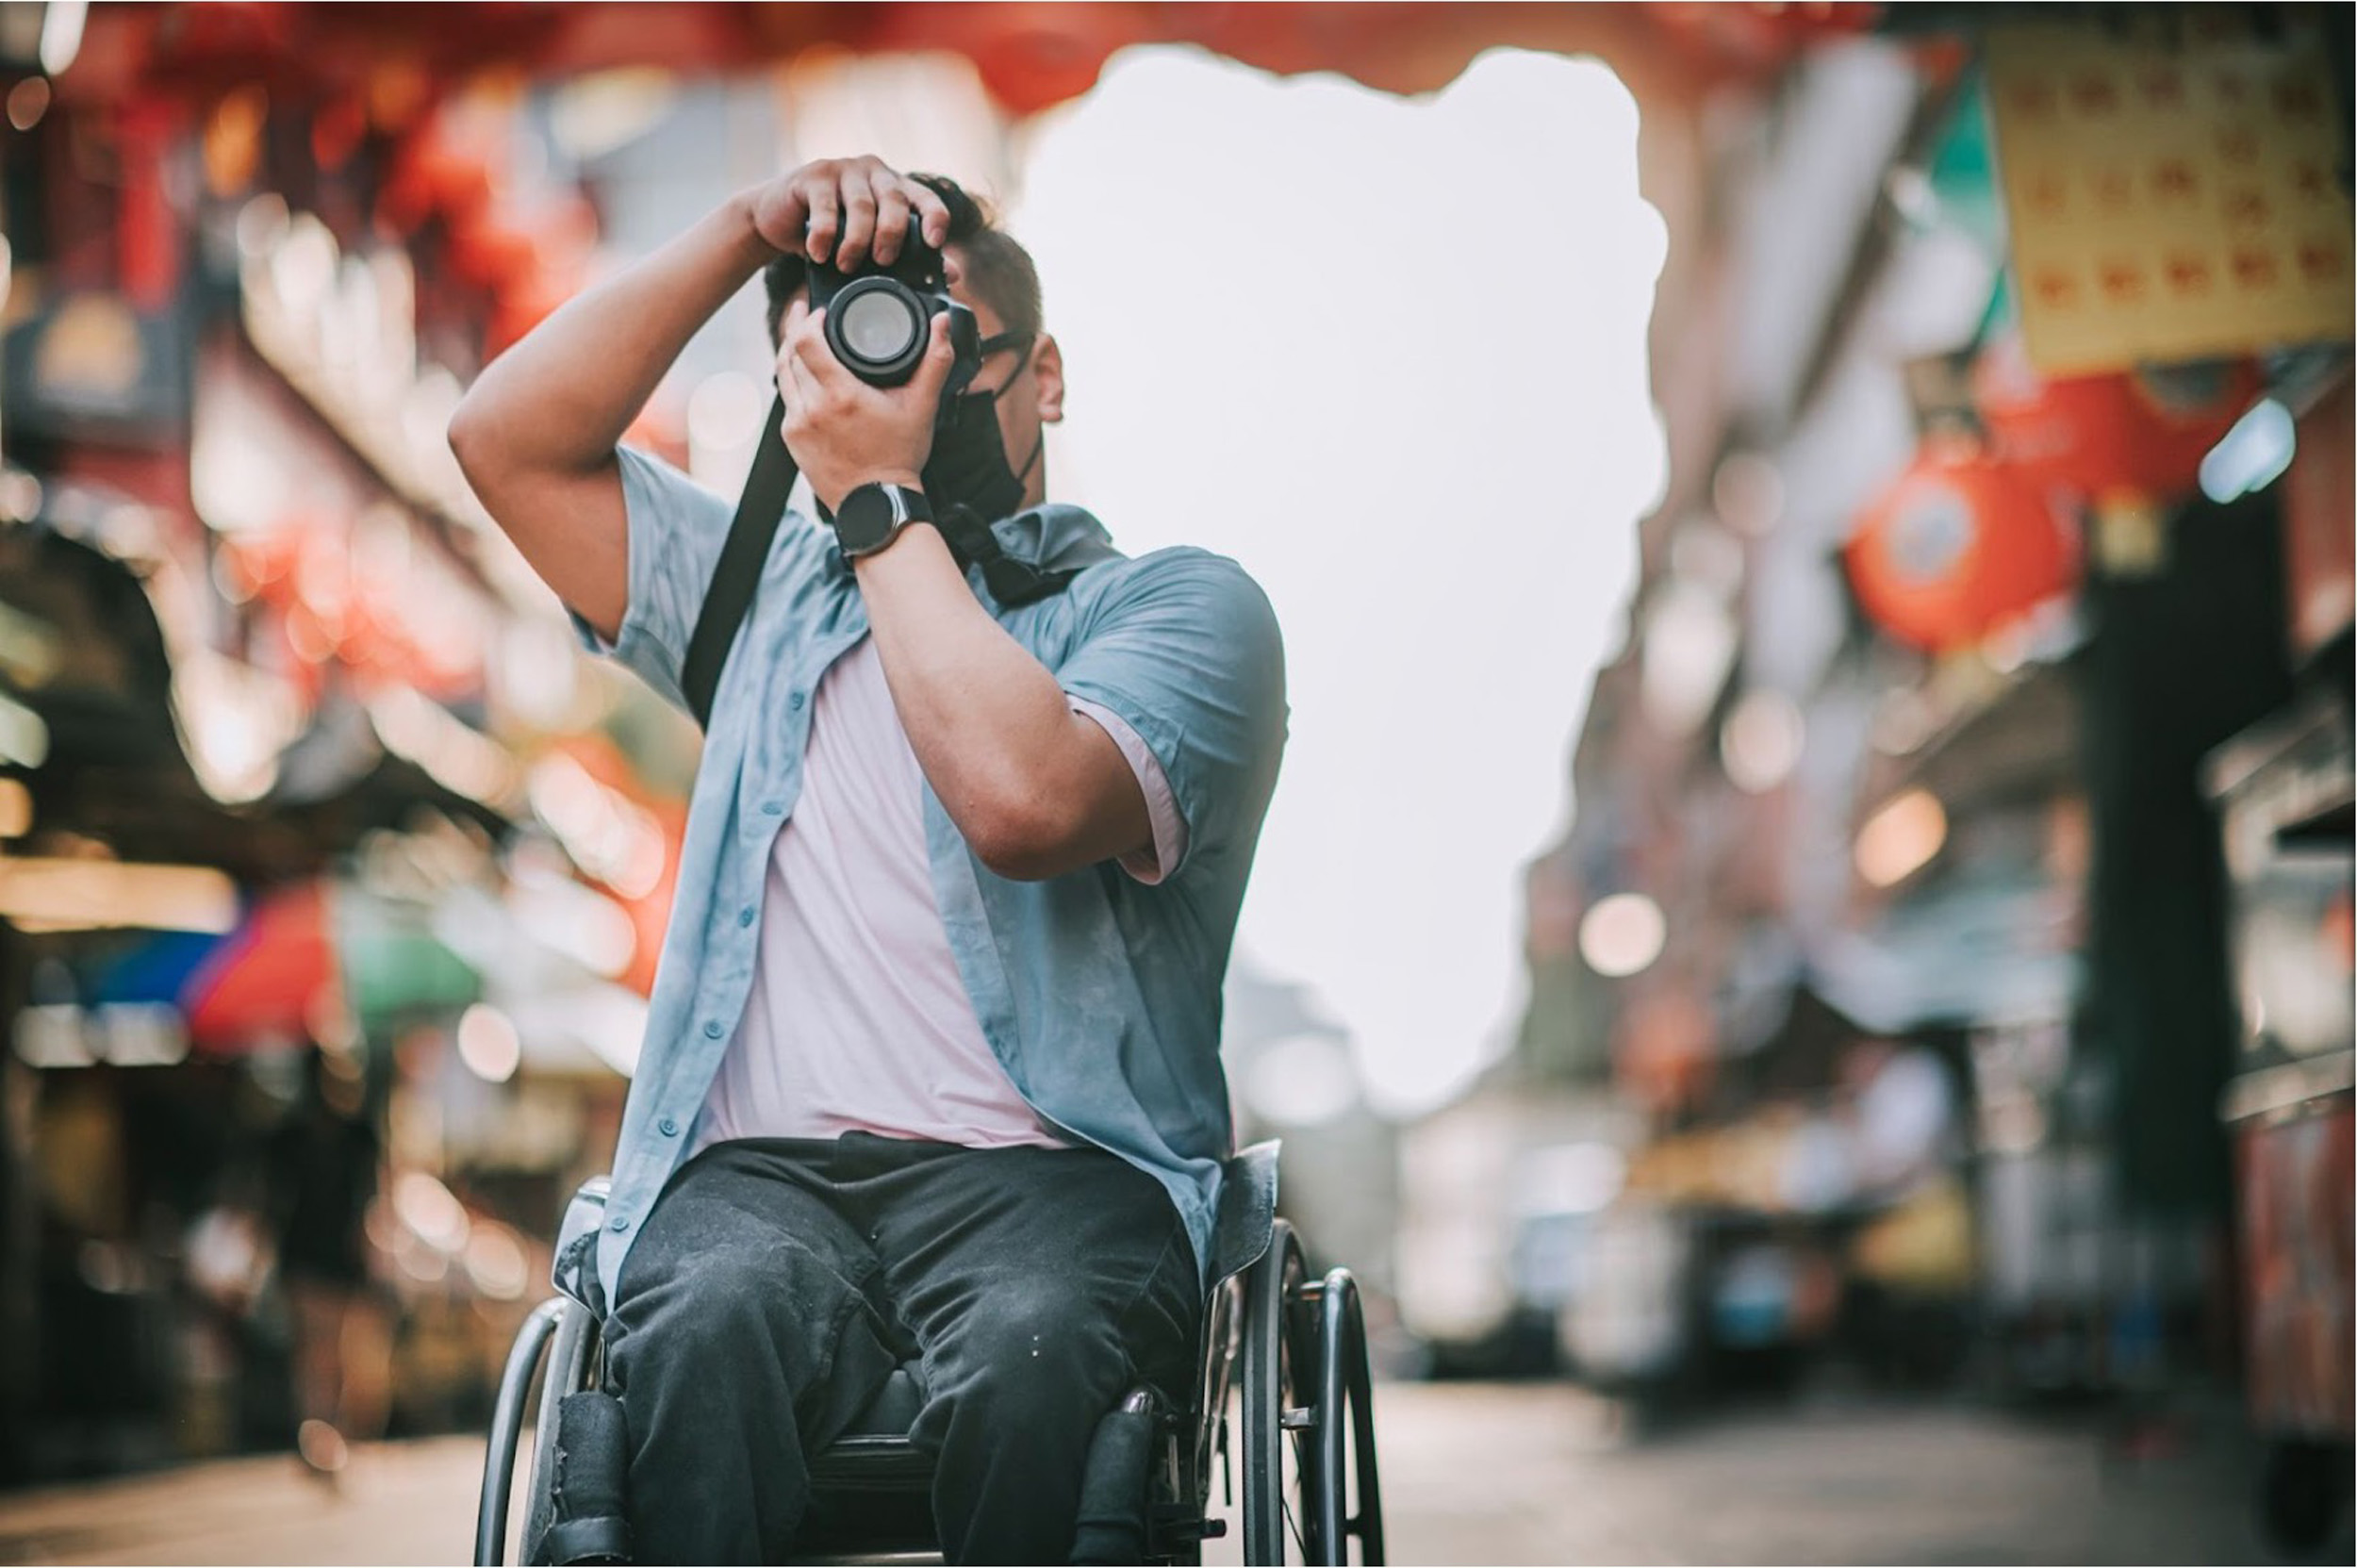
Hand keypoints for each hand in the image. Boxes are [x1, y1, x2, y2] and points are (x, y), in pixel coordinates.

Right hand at [746, 156, 950, 270]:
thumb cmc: (832, 233)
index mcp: (896, 188)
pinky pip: (824, 207)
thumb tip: (953, 275)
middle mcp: (874, 172)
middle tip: (883, 261)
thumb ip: (910, 257)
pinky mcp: (813, 176)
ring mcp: (843, 169)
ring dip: (856, 240)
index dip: (935, 218)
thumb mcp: (870, 245)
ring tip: (846, 266)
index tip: (934, 242)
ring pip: (861, 205)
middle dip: (892, 234)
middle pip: (894, 200)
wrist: (779, 219)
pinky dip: (824, 235)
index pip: (927, 198)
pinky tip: (818, 254)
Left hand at [776, 296, 957, 515]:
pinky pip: (787, 399)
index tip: (820, 311)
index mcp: (840, 395)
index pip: (806, 342)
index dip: (809, 319)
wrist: (877, 504)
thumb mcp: (921, 407)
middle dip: (797, 329)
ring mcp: (797, 425)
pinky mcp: (791, 438)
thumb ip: (934, 361)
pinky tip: (806, 374)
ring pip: (783, 374)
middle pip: (789, 353)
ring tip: (802, 337)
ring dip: (790, 352)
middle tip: (807, 314)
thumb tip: (943, 323)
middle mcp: (811, 408)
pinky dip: (794, 381)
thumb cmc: (899, 457)